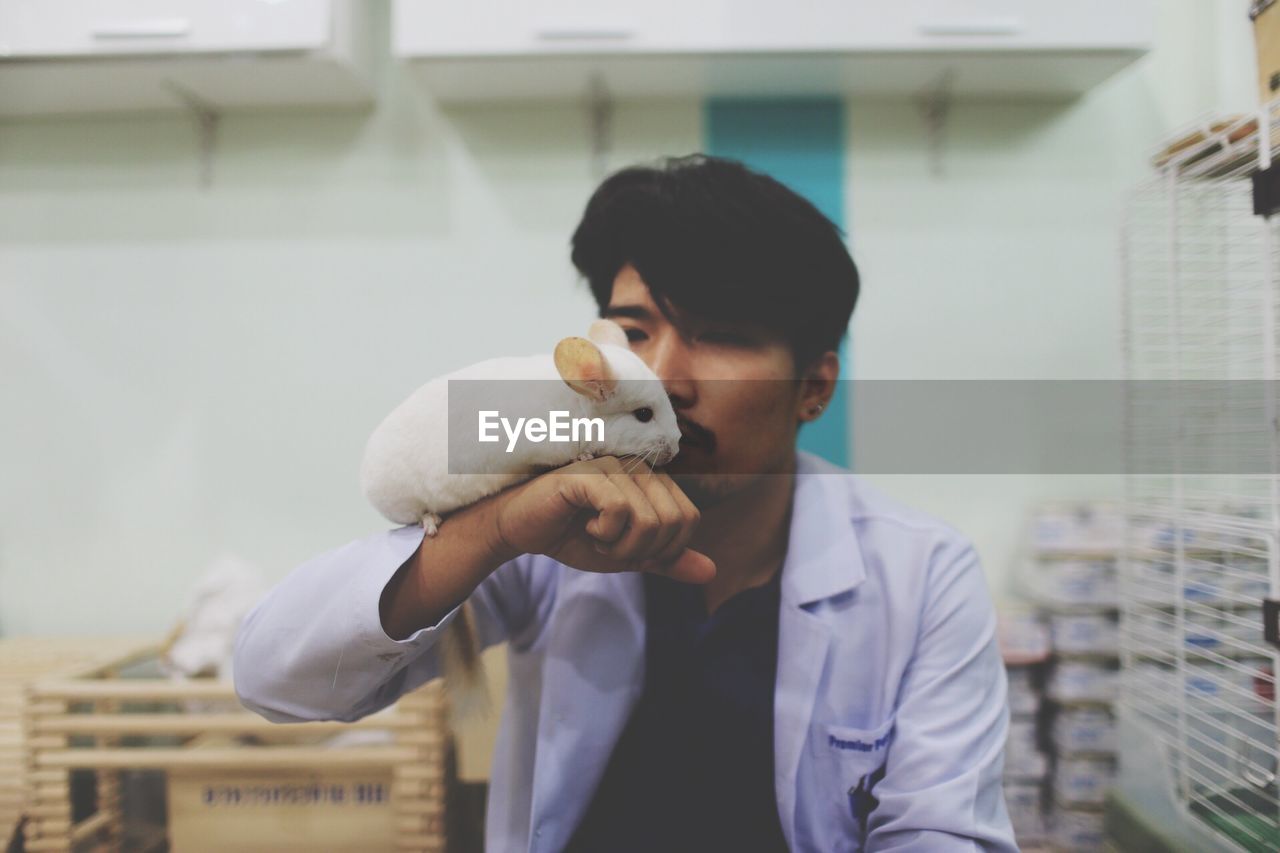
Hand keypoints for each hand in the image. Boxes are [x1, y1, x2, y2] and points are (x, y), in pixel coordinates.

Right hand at [489, 456, 714, 583]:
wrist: (524, 530)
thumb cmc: (573, 536)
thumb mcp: (627, 555)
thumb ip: (667, 561)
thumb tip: (711, 572)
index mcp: (654, 481)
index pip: (689, 518)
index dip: (665, 550)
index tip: (630, 551)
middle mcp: (638, 466)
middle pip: (673, 521)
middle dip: (643, 551)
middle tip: (611, 546)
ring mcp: (614, 465)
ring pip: (649, 519)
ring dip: (621, 545)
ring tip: (597, 536)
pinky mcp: (588, 473)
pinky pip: (620, 509)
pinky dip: (605, 533)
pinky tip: (586, 526)